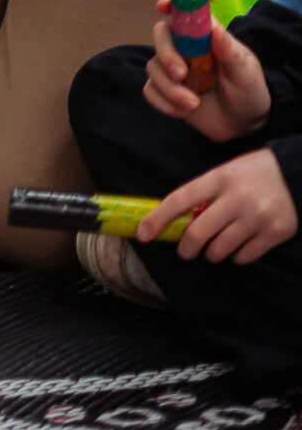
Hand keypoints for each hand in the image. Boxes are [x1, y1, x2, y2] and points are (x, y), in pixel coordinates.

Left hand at [142, 147, 297, 263]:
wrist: (296, 173)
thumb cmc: (252, 173)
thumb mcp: (224, 173)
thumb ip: (203, 194)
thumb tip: (175, 220)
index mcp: (218, 178)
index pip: (179, 200)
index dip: (158, 219)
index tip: (143, 234)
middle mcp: (237, 198)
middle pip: (198, 233)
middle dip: (186, 248)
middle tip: (185, 251)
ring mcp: (258, 216)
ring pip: (220, 249)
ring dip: (210, 254)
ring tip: (212, 250)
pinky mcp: (277, 231)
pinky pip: (245, 256)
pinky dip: (236, 257)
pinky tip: (236, 248)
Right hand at [143, 1, 273, 140]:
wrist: (244, 125)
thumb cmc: (249, 92)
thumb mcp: (246, 73)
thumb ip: (231, 52)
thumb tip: (215, 28)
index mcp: (205, 39)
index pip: (185, 15)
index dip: (172, 5)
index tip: (161, 6)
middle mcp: (185, 50)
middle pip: (160, 37)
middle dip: (166, 55)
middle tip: (181, 74)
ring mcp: (172, 70)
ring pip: (153, 68)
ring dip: (170, 89)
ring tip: (194, 104)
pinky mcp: (164, 91)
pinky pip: (150, 91)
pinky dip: (165, 103)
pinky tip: (185, 111)